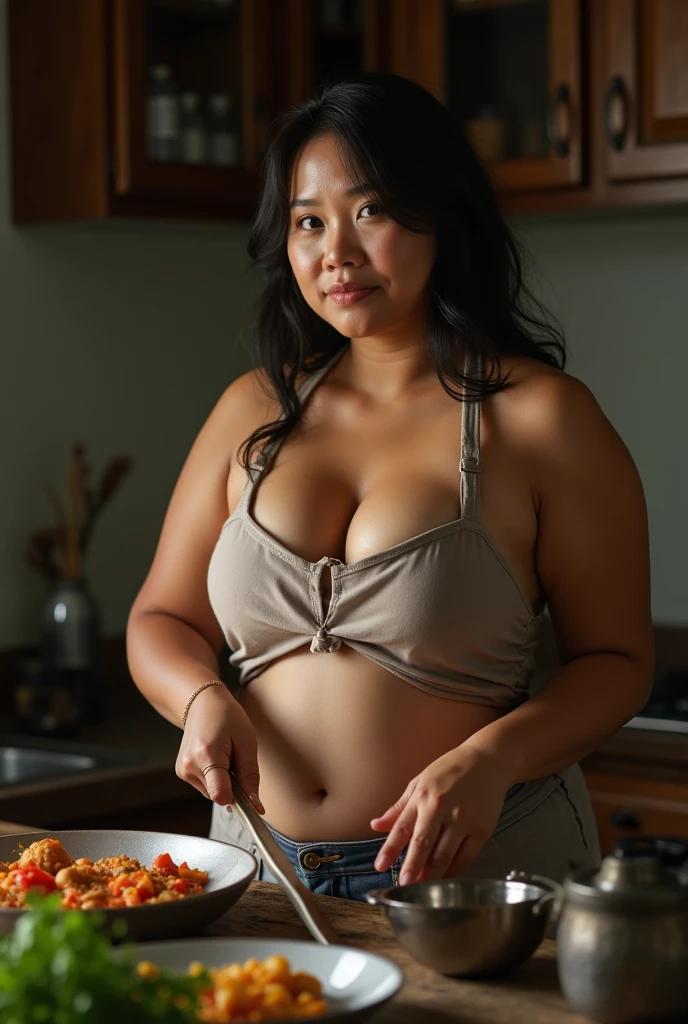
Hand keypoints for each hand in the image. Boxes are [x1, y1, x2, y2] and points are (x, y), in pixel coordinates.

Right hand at [175, 685, 264, 813]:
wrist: (202, 703)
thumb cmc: (226, 716)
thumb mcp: (246, 742)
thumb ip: (250, 776)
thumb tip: (256, 804)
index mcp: (206, 755)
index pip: (220, 795)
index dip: (239, 800)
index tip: (252, 799)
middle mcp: (189, 765)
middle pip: (219, 796)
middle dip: (233, 785)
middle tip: (236, 760)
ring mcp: (183, 770)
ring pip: (212, 793)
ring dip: (224, 781)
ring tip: (225, 756)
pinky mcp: (182, 772)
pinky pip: (206, 786)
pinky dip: (215, 778)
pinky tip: (215, 759)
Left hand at [370, 743, 509, 884]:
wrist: (488, 761)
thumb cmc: (450, 770)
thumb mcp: (420, 783)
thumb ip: (399, 808)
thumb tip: (376, 825)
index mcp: (423, 795)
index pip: (402, 828)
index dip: (390, 849)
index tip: (379, 866)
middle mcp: (442, 808)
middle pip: (423, 844)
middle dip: (411, 868)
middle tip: (403, 885)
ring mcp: (464, 820)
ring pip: (444, 856)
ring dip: (431, 874)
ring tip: (421, 884)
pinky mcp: (482, 829)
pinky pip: (466, 858)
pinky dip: (453, 871)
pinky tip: (444, 876)